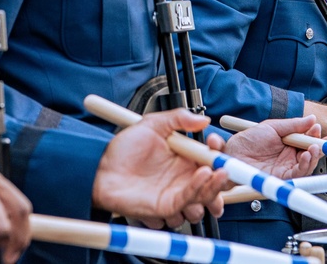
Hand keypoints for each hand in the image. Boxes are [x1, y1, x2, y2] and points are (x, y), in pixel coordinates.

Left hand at [92, 109, 228, 228]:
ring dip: (212, 189)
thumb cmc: (123, 148)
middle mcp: (184, 177)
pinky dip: (199, 192)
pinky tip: (200, 177)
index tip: (217, 143)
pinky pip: (189, 203)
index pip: (210, 158)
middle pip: (214, 183)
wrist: (101, 168)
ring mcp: (177, 193)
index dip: (219, 153)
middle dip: (224, 179)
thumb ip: (178, 118)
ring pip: (206, 198)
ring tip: (210, 173)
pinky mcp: (168, 207)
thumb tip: (204, 119)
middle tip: (225, 168)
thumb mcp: (152, 124)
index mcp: (185, 157)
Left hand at [220, 114, 326, 180]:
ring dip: (314, 156)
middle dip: (321, 147)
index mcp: (287, 143)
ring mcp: (286, 168)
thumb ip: (293, 125)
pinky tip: (306, 155)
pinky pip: (298, 174)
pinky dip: (305, 165)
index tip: (320, 129)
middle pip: (311, 154)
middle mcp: (289, 157)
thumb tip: (311, 119)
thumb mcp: (272, 127)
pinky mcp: (282, 178)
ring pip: (307, 165)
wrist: (232, 153)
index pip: (306, 140)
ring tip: (313, 147)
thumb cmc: (247, 140)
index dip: (315, 136)